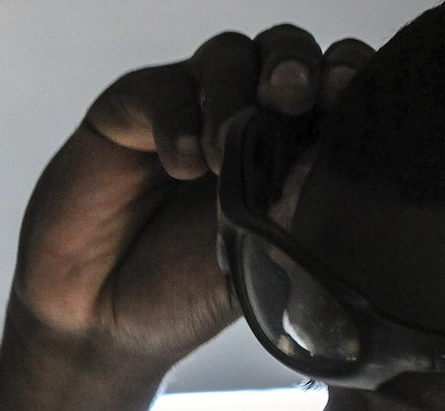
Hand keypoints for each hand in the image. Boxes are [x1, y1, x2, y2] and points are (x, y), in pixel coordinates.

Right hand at [15, 28, 374, 366]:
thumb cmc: (182, 297)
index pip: (333, 92)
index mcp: (288, 154)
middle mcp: (243, 122)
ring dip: (235, 93)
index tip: (346, 101)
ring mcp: (186, 111)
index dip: (346, 79)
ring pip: (229, 55)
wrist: (97, 323)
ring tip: (221, 157)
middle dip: (296, 64)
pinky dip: (177, 119)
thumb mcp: (259, 262)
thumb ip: (295, 209)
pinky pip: (164, 88)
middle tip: (293, 97)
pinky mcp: (128, 113)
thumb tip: (330, 160)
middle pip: (286, 54)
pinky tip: (179, 165)